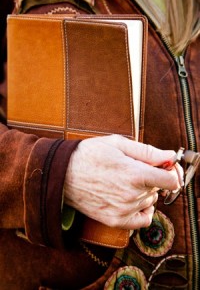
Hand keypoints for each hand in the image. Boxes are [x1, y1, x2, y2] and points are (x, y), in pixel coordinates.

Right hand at [64, 135, 182, 229]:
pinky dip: (143, 210)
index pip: (171, 180)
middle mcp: (131, 195)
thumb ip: (148, 151)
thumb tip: (170, 156)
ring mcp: (123, 210)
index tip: (163, 167)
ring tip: (125, 181)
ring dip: (144, 192)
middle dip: (152, 177)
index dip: (170, 171)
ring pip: (150, 201)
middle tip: (133, 168)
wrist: (63, 174)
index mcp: (134, 174)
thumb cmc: (89, 155)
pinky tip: (134, 200)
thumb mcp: (118, 144)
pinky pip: (142, 220)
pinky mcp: (115, 220)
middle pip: (159, 188)